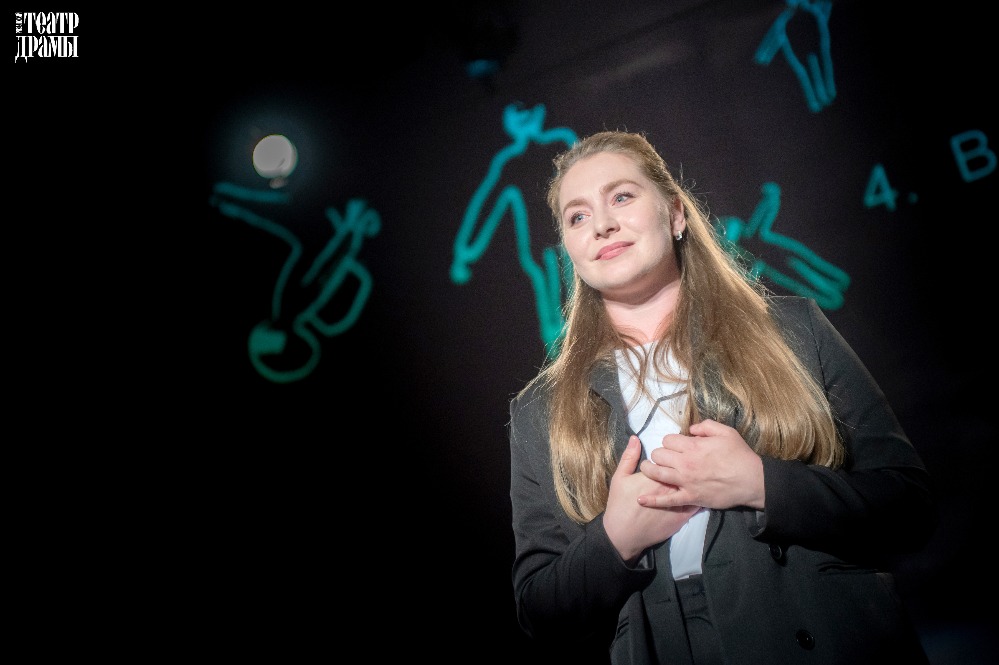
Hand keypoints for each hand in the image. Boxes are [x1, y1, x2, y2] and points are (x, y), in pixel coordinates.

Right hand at [603, 436, 698, 564]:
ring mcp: (678, 502)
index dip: (671, 454)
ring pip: (693, 484)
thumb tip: (635, 438)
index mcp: (655, 476)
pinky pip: (698, 503)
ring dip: (696, 477)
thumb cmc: (619, 505)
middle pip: (684, 469)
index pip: (669, 457)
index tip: (671, 453)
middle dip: (687, 462)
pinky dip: (701, 495)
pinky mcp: (683, 516)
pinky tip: (702, 491)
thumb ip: (629, 456)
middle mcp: (669, 487)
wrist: (624, 534)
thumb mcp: (620, 478)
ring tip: (696, 472)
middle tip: (686, 460)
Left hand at [637, 419, 764, 510]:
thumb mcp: (726, 432)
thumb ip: (706, 426)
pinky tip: (640, 500)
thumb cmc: (740, 455)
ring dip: (649, 470)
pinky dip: (653, 501)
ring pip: (657, 473)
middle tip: (665, 457)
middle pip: (659, 455)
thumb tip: (690, 430)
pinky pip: (667, 500)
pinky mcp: (690, 497)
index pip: (668, 440)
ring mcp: (686, 481)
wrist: (752, 480)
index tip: (676, 445)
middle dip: (660, 454)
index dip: (670, 441)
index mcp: (693, 446)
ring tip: (647, 468)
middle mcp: (685, 463)